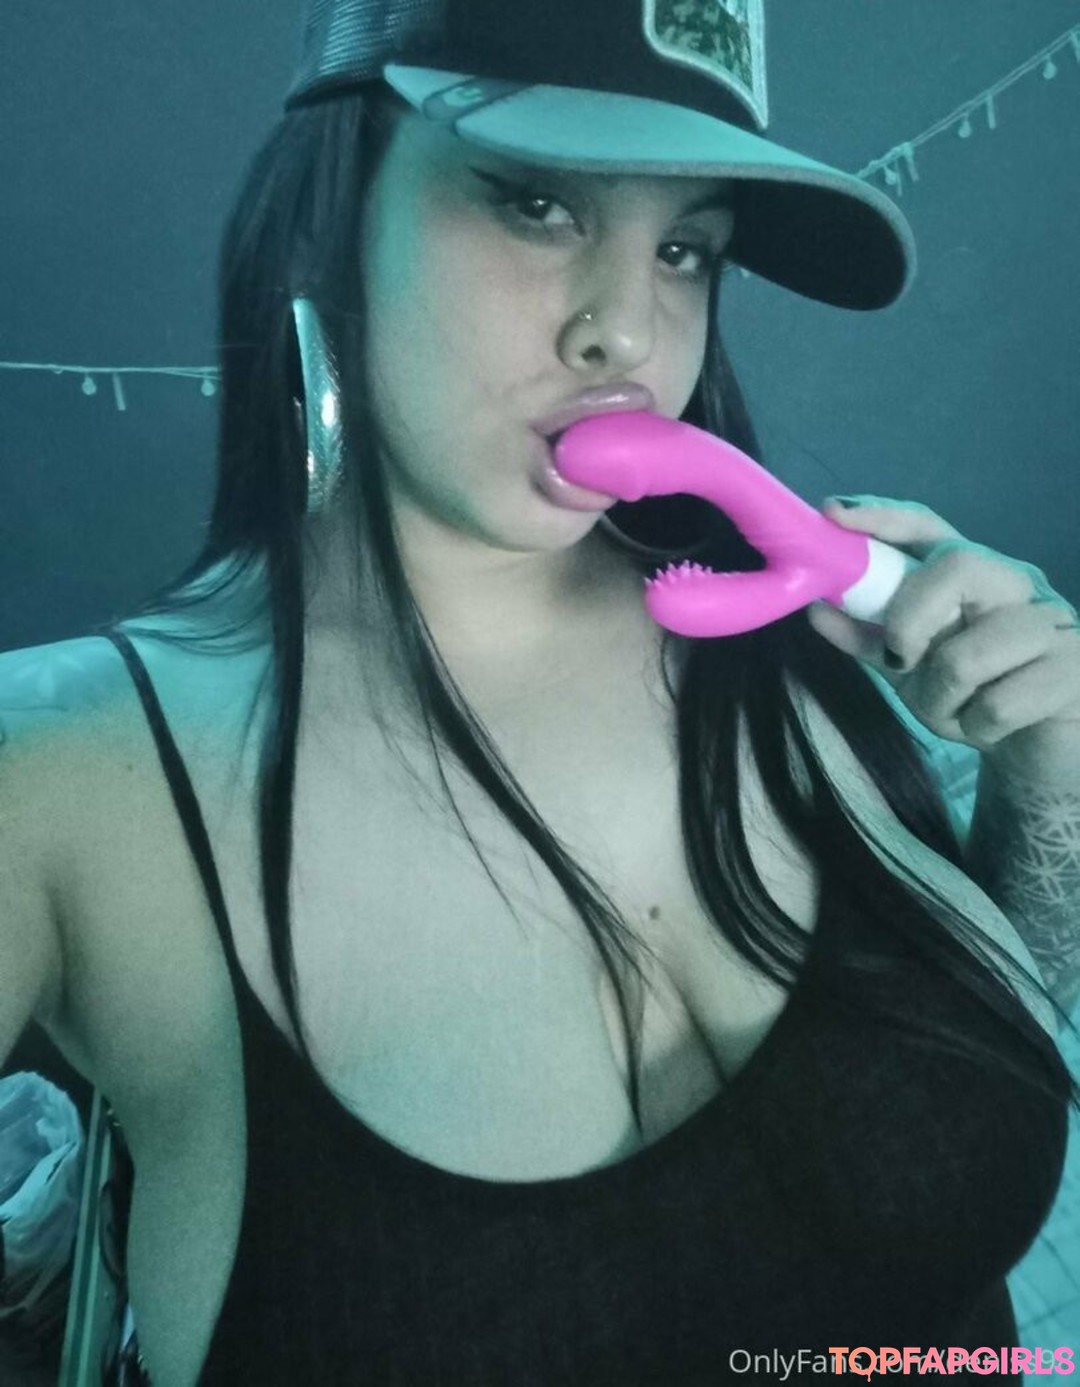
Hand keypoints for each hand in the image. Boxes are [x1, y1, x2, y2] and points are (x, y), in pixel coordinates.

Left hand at [805, 496, 1079, 788]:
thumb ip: (869, 639)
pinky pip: (998, 704)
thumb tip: (817, 609)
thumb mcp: (912, 669)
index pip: (928, 526)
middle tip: (899, 659)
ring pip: (969, 653)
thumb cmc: (975, 696)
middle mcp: (1017, 583)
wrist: (1038, 749)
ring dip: (940, 699)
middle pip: (957, 565)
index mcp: (974, 572)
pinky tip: (991, 729)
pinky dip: (977, 728)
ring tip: (954, 713)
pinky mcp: (1075, 671)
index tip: (833, 514)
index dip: (880, 517)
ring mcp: (1053, 623)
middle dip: (909, 619)